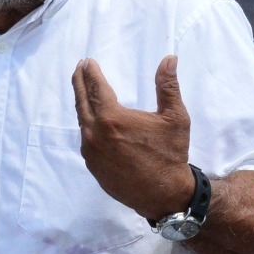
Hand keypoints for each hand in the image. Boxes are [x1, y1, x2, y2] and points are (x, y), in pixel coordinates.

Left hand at [71, 55, 192, 220]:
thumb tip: (169, 58)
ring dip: (83, 104)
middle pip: (81, 101)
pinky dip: (88, 126)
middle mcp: (95, 134)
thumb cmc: (170, 154)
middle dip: (79, 82)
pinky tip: (93, 122)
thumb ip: (168, 86)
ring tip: (85, 93)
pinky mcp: (93, 166)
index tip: (88, 62)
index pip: (95, 88)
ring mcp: (91, 152)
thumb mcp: (175, 117)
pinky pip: (87, 140)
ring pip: (82, 122)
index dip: (91, 73)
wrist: (163, 195)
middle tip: (79, 69)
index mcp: (112, 118)